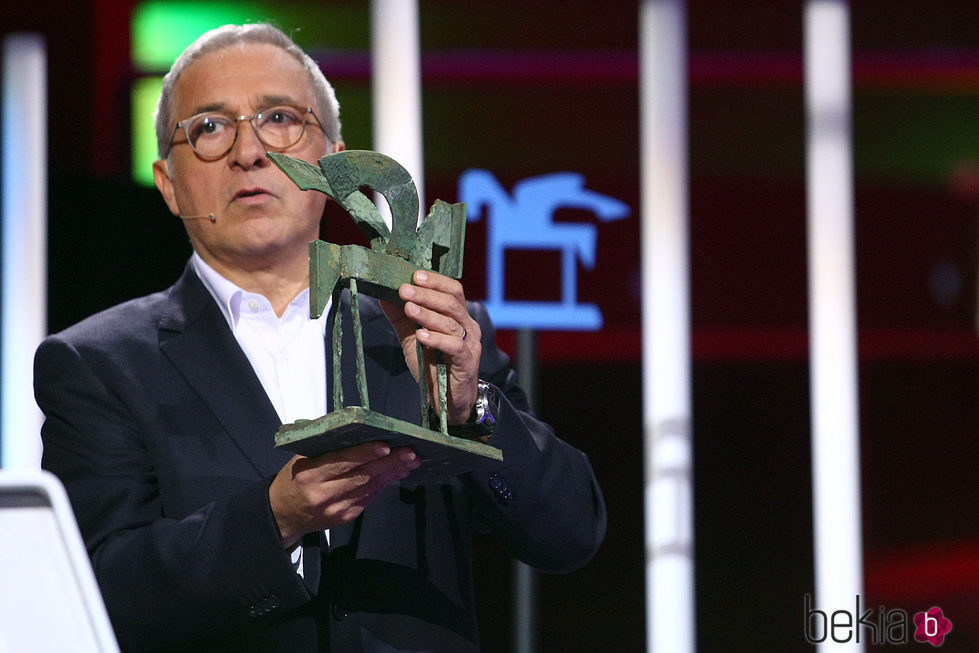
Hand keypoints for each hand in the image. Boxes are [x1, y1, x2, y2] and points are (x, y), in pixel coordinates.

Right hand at [269, 442, 419, 547]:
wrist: (283, 514)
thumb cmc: (294, 478)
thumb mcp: (301, 458)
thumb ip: (327, 447)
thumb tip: (358, 430)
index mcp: (310, 474)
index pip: (342, 462)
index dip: (365, 454)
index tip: (386, 446)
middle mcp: (323, 493)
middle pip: (362, 476)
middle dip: (389, 463)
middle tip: (410, 452)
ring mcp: (335, 508)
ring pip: (369, 487)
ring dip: (392, 473)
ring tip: (410, 461)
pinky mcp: (344, 517)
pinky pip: (368, 498)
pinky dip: (383, 484)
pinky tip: (396, 473)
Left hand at [380, 269, 480, 424]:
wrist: (449, 402)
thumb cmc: (434, 367)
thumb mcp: (413, 339)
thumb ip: (401, 318)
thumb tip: (383, 295)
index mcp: (458, 317)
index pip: (453, 290)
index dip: (436, 280)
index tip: (414, 274)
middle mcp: (468, 326)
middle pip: (452, 302)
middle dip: (426, 294)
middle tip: (404, 289)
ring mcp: (470, 344)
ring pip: (451, 322)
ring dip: (427, 313)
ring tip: (409, 308)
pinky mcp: (468, 362)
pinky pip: (455, 346)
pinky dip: (437, 339)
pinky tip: (421, 335)